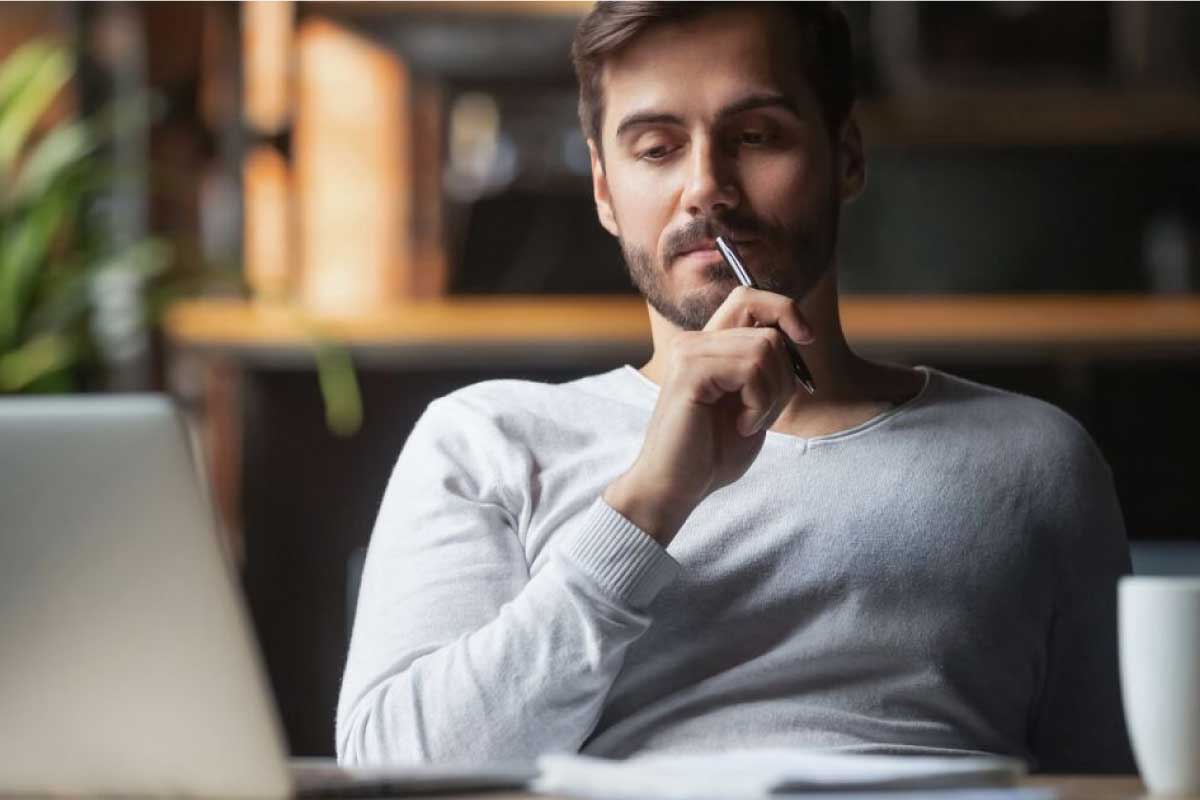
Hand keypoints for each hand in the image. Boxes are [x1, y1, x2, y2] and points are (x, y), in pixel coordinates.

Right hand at [603, 286, 812, 545]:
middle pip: (768, 327)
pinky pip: (751, 369)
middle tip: (764, 411)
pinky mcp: (690, 372)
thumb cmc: (712, 452)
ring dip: (771, 395)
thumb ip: (766, 368)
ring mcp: (689, 353)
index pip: (749, 297)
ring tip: (749, 422)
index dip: (785, 309)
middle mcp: (695, 342)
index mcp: (708, 346)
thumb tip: (797, 336)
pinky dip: (760, 403)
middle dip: (784, 374)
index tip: (805, 339)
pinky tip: (742, 426)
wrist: (676, 487)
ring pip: (765, 349)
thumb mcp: (752, 403)